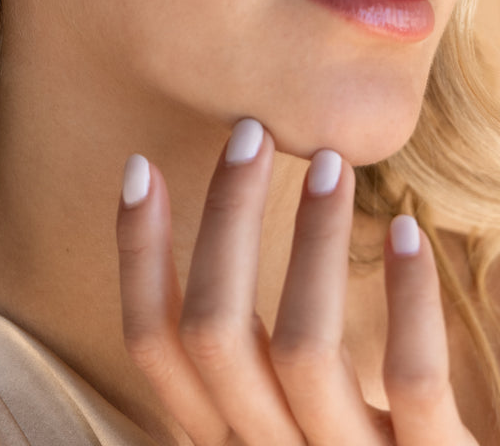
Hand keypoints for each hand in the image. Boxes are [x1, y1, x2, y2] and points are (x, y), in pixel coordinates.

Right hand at [116, 119, 476, 444]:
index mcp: (222, 436)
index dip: (138, 251)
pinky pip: (411, 380)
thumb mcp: (275, 420)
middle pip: (212, 331)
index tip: (143, 168)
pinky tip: (406, 232)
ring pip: (303, 347)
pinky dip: (408, 297)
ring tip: (331, 165)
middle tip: (250, 134)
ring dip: (312, 239)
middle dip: (225, 219)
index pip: (153, 342)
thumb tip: (218, 235)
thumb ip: (245, 365)